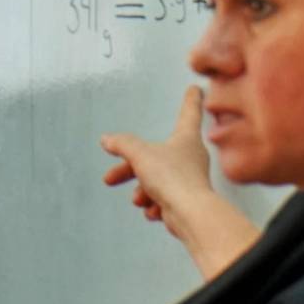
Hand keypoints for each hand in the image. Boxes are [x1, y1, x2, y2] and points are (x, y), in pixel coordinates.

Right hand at [100, 85, 213, 229]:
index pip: (189, 112)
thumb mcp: (141, 154)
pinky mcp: (185, 201)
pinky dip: (154, 206)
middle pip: (154, 156)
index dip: (190, 99)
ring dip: (142, 191)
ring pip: (156, 181)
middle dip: (130, 170)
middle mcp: (190, 157)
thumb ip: (122, 144)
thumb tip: (107, 139)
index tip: (195, 88)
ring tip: (140, 199)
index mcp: (186, 138)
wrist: (190, 214)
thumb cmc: (174, 179)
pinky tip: (153, 210)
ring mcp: (188, 180)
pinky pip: (163, 201)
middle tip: (111, 177)